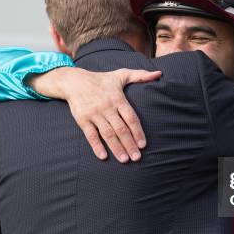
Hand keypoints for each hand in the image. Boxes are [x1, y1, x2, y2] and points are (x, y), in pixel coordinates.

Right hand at [28, 67, 161, 162]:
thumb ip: (140, 76)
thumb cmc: (101, 80)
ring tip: (124, 160)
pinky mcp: (83, 119)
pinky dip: (96, 146)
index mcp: (118, 99)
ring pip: (107, 134)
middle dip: (129, 144)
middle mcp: (107, 107)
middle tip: (137, 158)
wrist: (74, 81)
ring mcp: (94, 114)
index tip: (143, 144)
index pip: (131, 118)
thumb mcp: (120, 75)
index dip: (138, 132)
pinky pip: (90, 135)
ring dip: (116, 148)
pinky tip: (103, 156)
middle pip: (121, 129)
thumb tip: (159, 74)